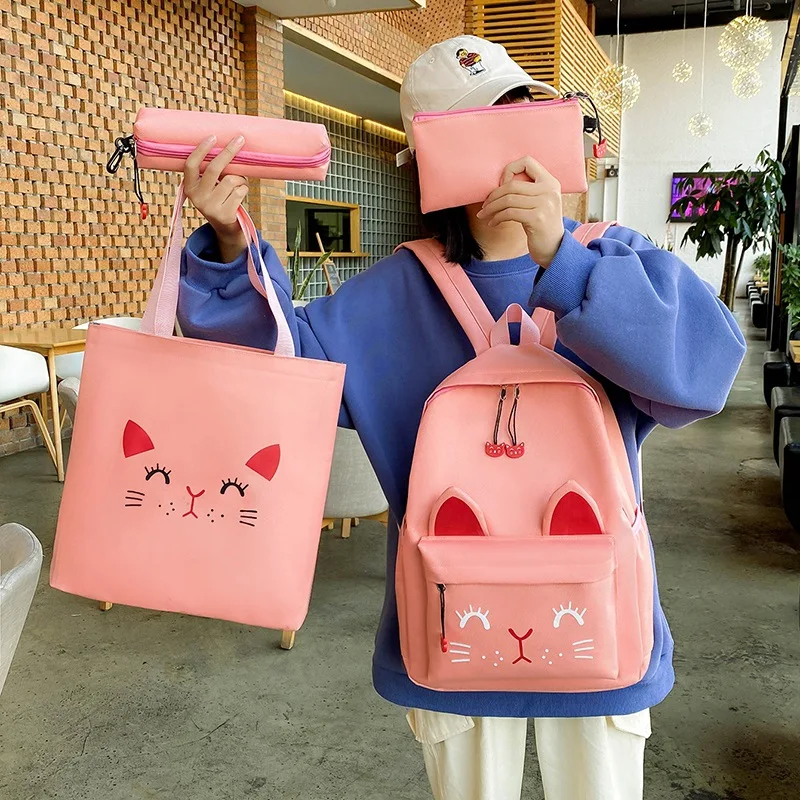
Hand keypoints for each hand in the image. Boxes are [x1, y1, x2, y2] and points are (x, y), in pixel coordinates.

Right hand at [184, 136, 248, 261]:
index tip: (213, 136)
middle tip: (240, 139)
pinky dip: (244, 189)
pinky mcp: (224, 215)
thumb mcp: (209, 188)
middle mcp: (197, 198)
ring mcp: (210, 208)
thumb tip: (229, 145)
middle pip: (214, 169)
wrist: (226, 229)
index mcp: (189, 188)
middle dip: (229, 152)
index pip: (191, 165)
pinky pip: (240, 191)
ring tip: (239, 184)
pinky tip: (240, 195)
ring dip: (241, 178)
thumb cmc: (219, 200)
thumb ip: (211, 173)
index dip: (201, 150)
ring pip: (231, 179)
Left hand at [476, 157, 564, 266]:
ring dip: (491, 208)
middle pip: (512, 185)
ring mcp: (545, 204)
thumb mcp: (539, 203)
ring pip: (508, 199)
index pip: (527, 162)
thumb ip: (527, 191)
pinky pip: (509, 213)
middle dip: (493, 195)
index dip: (510, 170)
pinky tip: (492, 223)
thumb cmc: (541, 226)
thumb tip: (499, 184)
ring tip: (484, 215)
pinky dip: (497, 218)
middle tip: (485, 205)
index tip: (502, 185)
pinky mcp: (537, 218)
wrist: (554, 249)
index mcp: (550, 182)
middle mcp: (550, 190)